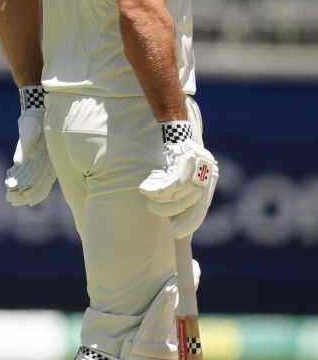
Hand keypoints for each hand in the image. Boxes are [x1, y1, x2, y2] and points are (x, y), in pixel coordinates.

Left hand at [5, 85, 55, 206]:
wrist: (36, 110)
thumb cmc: (34, 120)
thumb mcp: (29, 131)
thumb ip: (23, 148)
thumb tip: (17, 162)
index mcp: (48, 159)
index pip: (44, 181)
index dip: (35, 192)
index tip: (26, 200)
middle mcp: (45, 162)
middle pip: (37, 184)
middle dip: (25, 194)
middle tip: (13, 201)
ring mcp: (39, 160)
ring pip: (31, 179)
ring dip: (20, 189)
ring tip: (10, 197)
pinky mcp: (32, 156)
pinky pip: (25, 170)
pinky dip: (17, 176)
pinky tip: (8, 181)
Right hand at [139, 121, 218, 237]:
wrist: (174, 126)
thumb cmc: (175, 154)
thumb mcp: (181, 174)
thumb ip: (183, 193)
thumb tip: (176, 216)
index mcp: (210, 178)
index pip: (201, 207)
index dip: (190, 222)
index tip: (178, 233)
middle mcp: (208, 172)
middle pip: (192, 203)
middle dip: (174, 213)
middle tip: (159, 215)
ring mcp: (199, 165)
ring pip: (180, 194)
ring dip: (162, 199)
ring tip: (151, 198)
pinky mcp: (186, 159)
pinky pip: (173, 184)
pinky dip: (160, 191)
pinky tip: (150, 191)